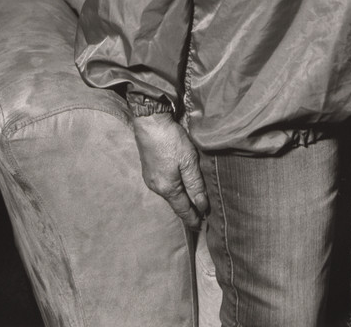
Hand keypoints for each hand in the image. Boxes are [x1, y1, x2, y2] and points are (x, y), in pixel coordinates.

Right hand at [132, 112, 208, 230]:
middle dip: (187, 210)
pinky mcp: (149, 168)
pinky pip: (164, 184)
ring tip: (191, 202)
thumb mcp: (189, 162)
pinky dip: (173, 188)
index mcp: (167, 188)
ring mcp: (150, 178)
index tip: (201, 227)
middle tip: (200, 216)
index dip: (192, 219)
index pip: (182, 210)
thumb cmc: (171, 140)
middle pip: (175, 203)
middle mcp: (156, 187)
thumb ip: (195, 185)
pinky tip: (179, 184)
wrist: (150, 122)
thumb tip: (202, 206)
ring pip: (169, 193)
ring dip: (180, 198)